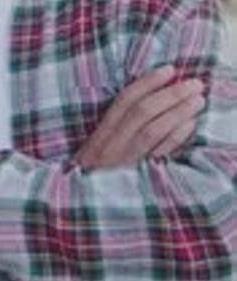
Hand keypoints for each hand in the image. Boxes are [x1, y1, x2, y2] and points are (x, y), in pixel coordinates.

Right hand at [74, 65, 203, 169]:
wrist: (83, 210)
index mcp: (101, 135)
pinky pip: (159, 155)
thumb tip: (150, 99)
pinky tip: (190, 124)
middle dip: (170, 95)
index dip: (148, 83)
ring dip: (178, 112)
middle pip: (142, 112)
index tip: (169, 70)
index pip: (124, 101)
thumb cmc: (93, 177)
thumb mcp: (96, 149)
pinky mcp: (138, 179)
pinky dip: (176, 138)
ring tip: (198, 100)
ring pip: (153, 131)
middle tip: (194, 84)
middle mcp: (111, 146)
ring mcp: (125, 163)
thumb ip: (116, 128)